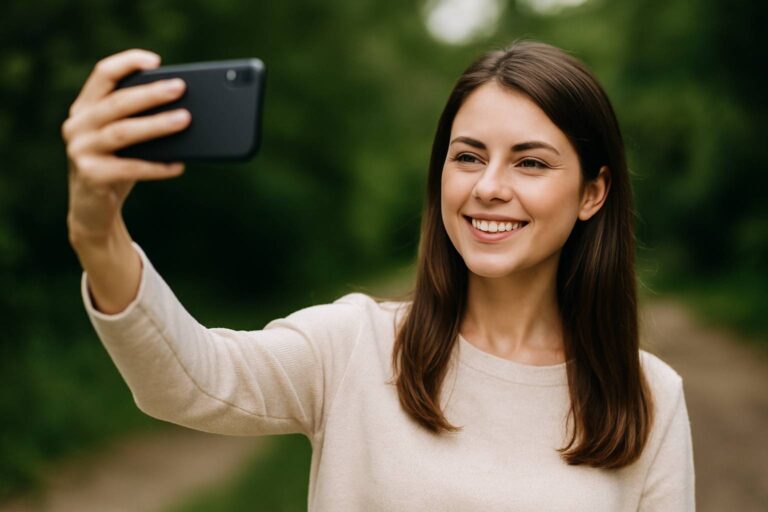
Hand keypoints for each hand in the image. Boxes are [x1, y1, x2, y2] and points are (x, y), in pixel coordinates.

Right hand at [62, 48, 190, 246]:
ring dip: (157, 125)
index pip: (103, 75)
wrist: (93, 212)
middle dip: (151, 93)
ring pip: (124, 132)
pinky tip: (178, 166)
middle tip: (180, 88)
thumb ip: (139, 121)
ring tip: (185, 120)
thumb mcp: (125, 141)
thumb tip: (185, 109)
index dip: (127, 63)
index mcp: (85, 108)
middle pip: (117, 102)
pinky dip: (157, 166)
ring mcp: (80, 150)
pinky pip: (130, 168)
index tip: (155, 61)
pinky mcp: (90, 176)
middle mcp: (77, 125)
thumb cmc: (116, 167)